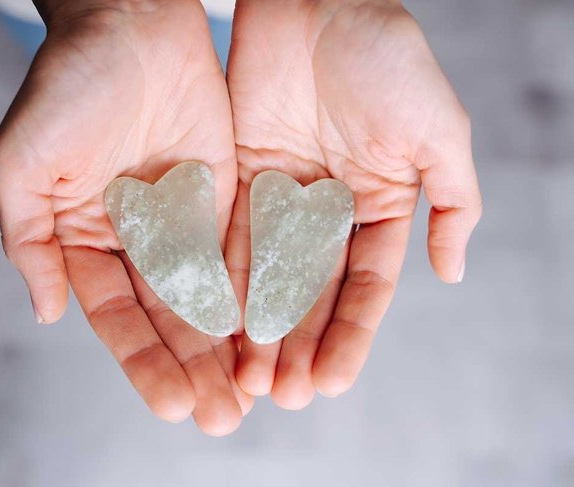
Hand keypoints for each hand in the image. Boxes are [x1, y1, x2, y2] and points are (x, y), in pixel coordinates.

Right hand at [0, 0, 251, 434]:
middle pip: (166, 317)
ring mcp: (181, 220)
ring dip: (227, 347)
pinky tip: (270, 335)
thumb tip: (47, 313)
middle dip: (192, 368)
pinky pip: (240, 252)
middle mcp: (135, 238)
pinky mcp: (223, 195)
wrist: (130, 21)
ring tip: (250, 396)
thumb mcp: (23, 162)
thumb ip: (27, 239)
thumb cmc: (67, 83)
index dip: (141, 362)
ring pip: (208, 295)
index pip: (115, 316)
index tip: (170, 403)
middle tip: (221, 419)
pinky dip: (253, 294)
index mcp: (84, 238)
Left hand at [225, 0, 481, 407]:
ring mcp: (280, 195)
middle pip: (310, 291)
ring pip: (266, 274)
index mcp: (378, 204)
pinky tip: (216, 324)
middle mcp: (327, 209)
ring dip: (256, 327)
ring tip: (246, 379)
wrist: (318, 0)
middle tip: (281, 396)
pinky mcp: (238, 175)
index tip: (333, 383)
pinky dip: (225, 280)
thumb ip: (453, 203)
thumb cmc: (386, 57)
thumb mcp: (439, 132)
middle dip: (297, 344)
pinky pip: (229, 235)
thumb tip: (454, 275)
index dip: (350, 336)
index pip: (365, 286)